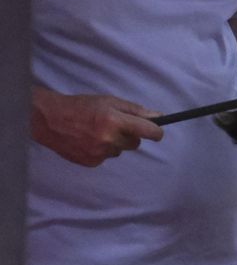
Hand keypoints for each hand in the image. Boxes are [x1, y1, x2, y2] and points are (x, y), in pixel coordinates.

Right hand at [30, 88, 162, 166]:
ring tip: (97, 132)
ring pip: (120, 151)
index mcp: (115, 121)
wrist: (50, 120)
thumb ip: (135, 110)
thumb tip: (158, 117)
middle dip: (130, 135)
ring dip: (115, 143)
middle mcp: (109, 139)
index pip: (148, 131)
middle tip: (115, 125)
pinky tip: (89, 141)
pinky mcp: (91, 162)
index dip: (156, 132)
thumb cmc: (82, 107)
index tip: (157, 132)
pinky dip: (102, 150)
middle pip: (135, 143)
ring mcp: (99, 152)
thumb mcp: (110, 101)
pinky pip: (107, 157)